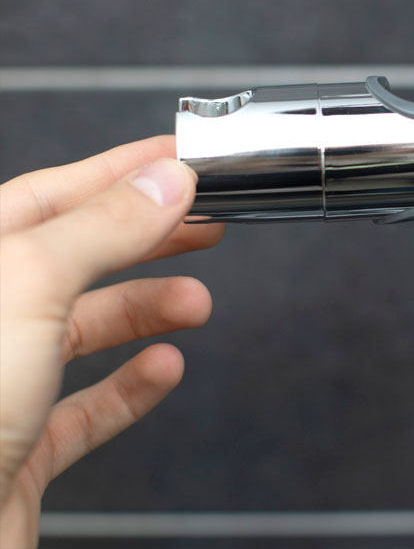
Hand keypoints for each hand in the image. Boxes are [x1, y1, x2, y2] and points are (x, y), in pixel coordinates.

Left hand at [0, 136, 223, 546]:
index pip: (54, 193)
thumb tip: (165, 181)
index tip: (177, 157)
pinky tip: (163, 370)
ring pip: (84, 330)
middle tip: (205, 220)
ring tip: (198, 302)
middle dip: (148, 237)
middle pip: (77, 256)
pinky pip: (84, 408)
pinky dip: (132, 387)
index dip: (123, 169)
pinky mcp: (16, 448)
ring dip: (149, 311)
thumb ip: (103, 228)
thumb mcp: (28, 288)